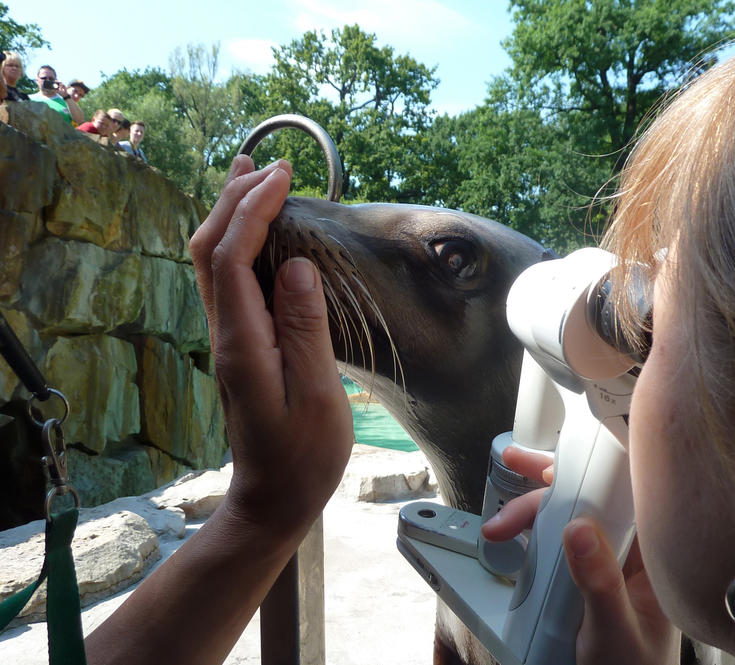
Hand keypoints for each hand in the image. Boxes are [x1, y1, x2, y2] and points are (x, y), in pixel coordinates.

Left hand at [189, 155, 352, 537]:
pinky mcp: (239, 346)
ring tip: (252, 174)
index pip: (232, 257)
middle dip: (234, 198)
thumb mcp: (317, 395)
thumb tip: (300, 265)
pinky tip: (257, 231)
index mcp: (244, 343)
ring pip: (211, 262)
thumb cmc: (304, 456)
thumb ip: (306, 329)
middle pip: (208, 249)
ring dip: (228, 214)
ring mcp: (228, 340)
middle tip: (270, 164)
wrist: (273, 498)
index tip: (284, 176)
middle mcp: (225, 334)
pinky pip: (227, 280)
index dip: (253, 208)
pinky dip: (237, 242)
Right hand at [481, 447, 679, 664]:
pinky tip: (514, 538)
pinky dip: (533, 536)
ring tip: (498, 529)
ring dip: (531, 515)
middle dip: (541, 496)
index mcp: (650, 557)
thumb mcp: (615, 631)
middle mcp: (629, 553)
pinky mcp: (585, 578)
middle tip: (504, 513)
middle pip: (586, 502)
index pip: (622, 495)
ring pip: (568, 520)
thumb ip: (600, 583)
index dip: (586, 470)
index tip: (546, 464)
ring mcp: (606, 565)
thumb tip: (579, 528)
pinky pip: (558, 545)